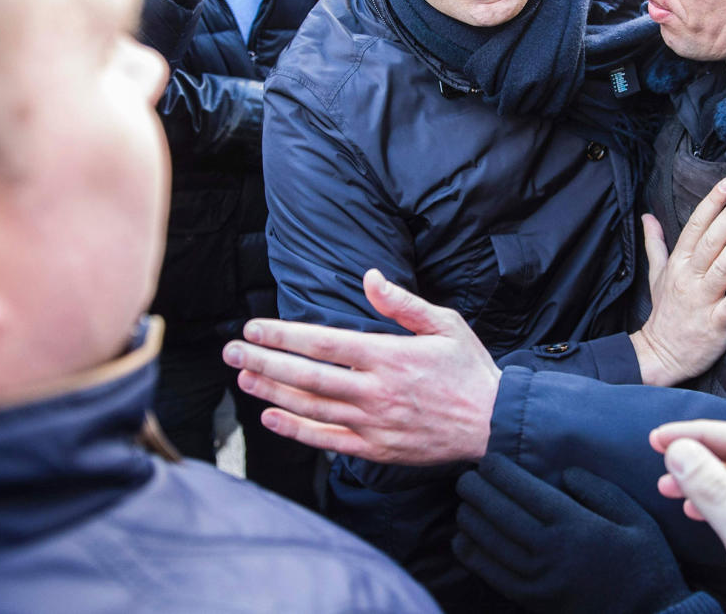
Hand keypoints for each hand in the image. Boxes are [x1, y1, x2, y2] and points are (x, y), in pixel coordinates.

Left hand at [222, 269, 500, 464]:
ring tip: (243, 377)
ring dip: (271, 392)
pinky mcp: (376, 449)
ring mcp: (373, 423)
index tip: (254, 327)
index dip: (283, 335)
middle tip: (230, 351)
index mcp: (389, 355)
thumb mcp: (445, 324)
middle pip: (306, 376)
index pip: (322, 343)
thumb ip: (402, 302)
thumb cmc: (470, 370)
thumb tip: (369, 277)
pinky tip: (271, 418)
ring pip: (310, 408)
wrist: (495, 423)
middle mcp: (375, 390)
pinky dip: (296, 430)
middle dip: (263, 361)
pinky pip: (327, 440)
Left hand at [454, 456, 694, 613]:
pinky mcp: (532, 600)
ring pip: (491, 543)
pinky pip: (492, 575)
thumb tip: (564, 473)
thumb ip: (600, 490)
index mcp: (575, 525)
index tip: (487, 459)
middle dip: (477, 492)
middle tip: (465, 477)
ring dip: (471, 519)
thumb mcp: (636, 519)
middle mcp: (550, 551)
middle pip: (500, 514)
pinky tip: (463, 539)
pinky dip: (472, 555)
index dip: (500, 473)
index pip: (525, 491)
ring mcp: (538, 579)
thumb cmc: (645, 564)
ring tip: (462, 502)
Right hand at [632, 177, 725, 386]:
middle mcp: (689, 278)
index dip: (712, 204)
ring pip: (722, 266)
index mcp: (678, 264)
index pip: (695, 227)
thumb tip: (647, 216)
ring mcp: (703, 299)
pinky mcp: (716, 322)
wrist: (661, 354)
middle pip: (710, 241)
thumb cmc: (665, 312)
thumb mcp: (656, 273)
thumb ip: (655, 243)